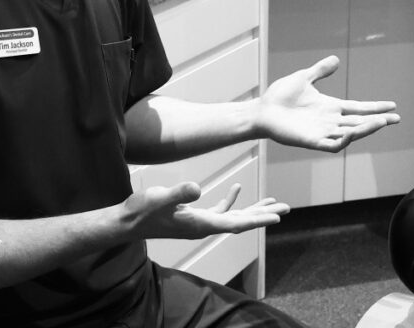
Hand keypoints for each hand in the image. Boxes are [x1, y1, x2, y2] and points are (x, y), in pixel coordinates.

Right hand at [123, 182, 289, 239]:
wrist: (126, 222)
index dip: (258, 219)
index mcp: (200, 224)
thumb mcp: (159, 198)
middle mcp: (204, 226)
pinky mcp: (193, 217)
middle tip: (287, 208)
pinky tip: (237, 187)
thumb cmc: (141, 211)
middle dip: (264, 214)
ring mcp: (199, 222)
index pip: (236, 223)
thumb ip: (178, 193)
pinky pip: (219, 210)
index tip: (278, 217)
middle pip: (241, 222)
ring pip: (234, 217)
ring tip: (273, 202)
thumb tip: (198, 189)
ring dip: (253, 209)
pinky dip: (230, 200)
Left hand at [258, 55, 400, 152]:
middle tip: (396, 118)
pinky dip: (344, 140)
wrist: (262, 110)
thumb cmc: (280, 96)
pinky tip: (354, 132)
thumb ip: (320, 70)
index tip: (393, 105)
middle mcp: (330, 121)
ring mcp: (322, 132)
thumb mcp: (304, 78)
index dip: (375, 107)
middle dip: (378, 121)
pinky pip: (333, 144)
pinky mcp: (312, 141)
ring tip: (382, 122)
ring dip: (366, 129)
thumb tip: (336, 60)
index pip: (358, 108)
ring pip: (350, 133)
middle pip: (359, 122)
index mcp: (330, 107)